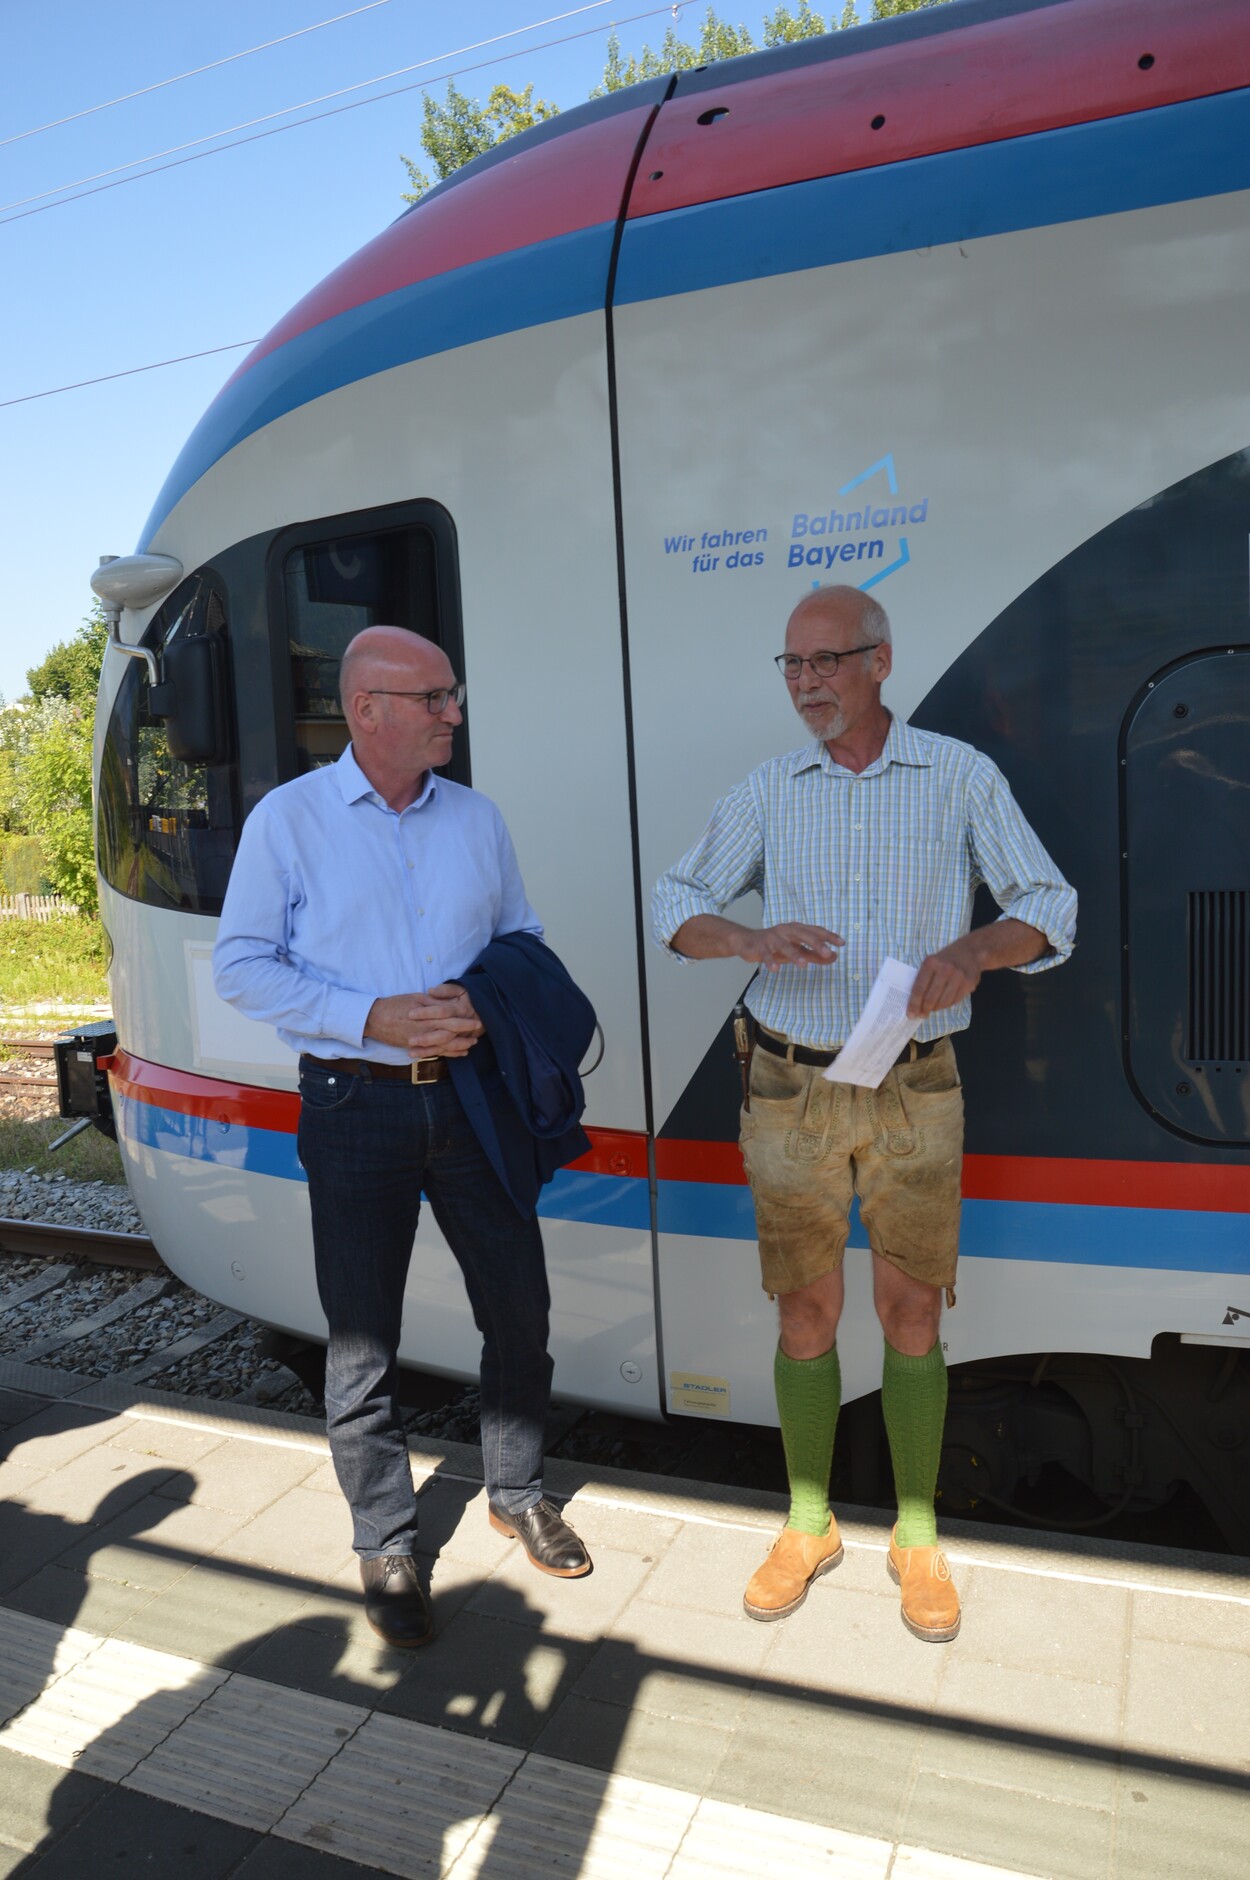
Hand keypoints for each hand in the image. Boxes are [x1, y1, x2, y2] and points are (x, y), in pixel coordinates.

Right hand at [364, 985, 483, 1057]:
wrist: (375, 1019)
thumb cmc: (395, 1005)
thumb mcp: (415, 998)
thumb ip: (432, 1001)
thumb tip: (447, 1002)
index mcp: (427, 1015)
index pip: (450, 1019)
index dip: (464, 1021)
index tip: (476, 1020)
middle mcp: (425, 1029)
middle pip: (450, 1034)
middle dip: (465, 1035)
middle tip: (478, 1035)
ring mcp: (420, 1040)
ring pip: (444, 1046)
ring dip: (459, 1046)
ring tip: (471, 1045)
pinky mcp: (415, 1047)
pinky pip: (434, 1052)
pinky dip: (448, 1054)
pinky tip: (458, 1054)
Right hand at [736, 922, 843, 970]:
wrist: (747, 942)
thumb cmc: (775, 945)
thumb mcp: (797, 950)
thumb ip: (815, 954)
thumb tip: (835, 957)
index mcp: (796, 929)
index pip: (815, 931)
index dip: (829, 936)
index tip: (842, 943)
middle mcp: (786, 931)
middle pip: (803, 935)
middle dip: (816, 943)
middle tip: (828, 953)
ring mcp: (772, 938)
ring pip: (784, 945)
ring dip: (794, 954)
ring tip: (804, 965)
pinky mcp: (760, 947)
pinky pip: (766, 954)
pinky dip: (770, 960)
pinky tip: (775, 969)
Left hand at [908, 939, 981, 1017]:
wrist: (969, 952)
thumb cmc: (944, 960)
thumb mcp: (931, 963)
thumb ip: (922, 980)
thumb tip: (914, 1004)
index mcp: (931, 963)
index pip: (919, 988)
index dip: (914, 1003)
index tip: (911, 1014)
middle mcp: (945, 969)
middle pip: (931, 998)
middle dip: (925, 1009)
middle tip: (922, 1014)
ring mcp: (958, 976)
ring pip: (943, 1002)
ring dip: (936, 1008)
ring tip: (933, 1008)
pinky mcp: (969, 983)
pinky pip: (955, 1001)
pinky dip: (947, 1005)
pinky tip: (944, 1002)